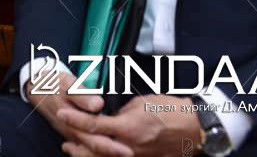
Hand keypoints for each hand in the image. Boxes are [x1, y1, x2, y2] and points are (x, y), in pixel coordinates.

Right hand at [26, 72, 129, 155]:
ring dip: (105, 151)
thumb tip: (98, 105)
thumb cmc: (53, 83)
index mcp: (71, 121)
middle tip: (130, 154)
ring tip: (123, 152)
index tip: (127, 150)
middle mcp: (71, 131)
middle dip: (112, 152)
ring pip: (89, 148)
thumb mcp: (67, 84)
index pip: (93, 139)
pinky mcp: (71, 131)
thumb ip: (82, 95)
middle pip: (93, 148)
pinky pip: (84, 144)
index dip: (111, 147)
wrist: (35, 86)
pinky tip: (108, 146)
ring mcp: (70, 133)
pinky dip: (97, 147)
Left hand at [59, 95, 201, 156]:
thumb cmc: (170, 110)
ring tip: (75, 151)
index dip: (75, 119)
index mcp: (128, 127)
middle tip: (65, 143)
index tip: (61, 113)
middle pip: (95, 150)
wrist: (194, 127)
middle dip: (78, 147)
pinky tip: (100, 154)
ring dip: (88, 155)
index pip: (94, 124)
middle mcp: (130, 146)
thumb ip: (121, 112)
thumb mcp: (140, 103)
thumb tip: (110, 116)